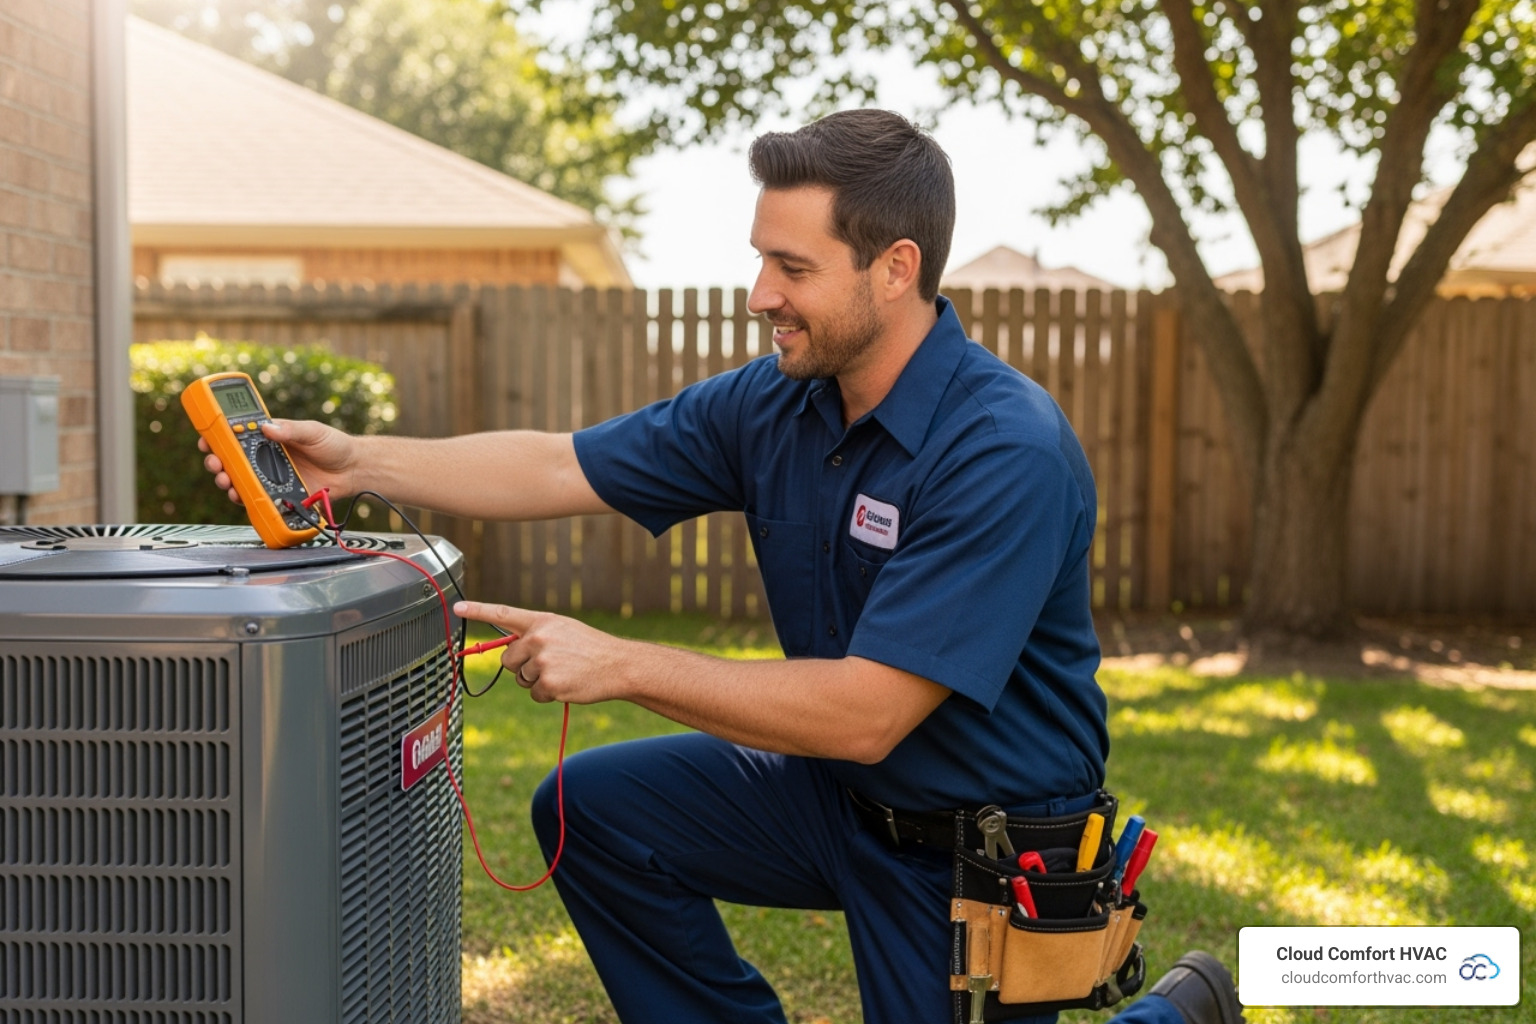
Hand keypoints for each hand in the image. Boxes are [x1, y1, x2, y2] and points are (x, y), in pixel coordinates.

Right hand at [199, 418, 357, 504]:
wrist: (352, 470)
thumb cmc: (334, 446)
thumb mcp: (313, 432)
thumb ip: (291, 430)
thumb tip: (268, 427)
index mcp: (270, 438)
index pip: (237, 436)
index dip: (218, 437)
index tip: (207, 438)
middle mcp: (265, 458)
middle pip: (231, 461)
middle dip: (217, 462)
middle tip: (215, 463)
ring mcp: (271, 477)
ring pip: (239, 481)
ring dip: (226, 481)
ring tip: (225, 480)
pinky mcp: (279, 495)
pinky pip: (257, 498)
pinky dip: (245, 499)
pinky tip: (240, 496)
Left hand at [454, 601, 632, 704]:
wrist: (618, 664)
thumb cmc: (591, 648)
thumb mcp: (564, 630)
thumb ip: (537, 635)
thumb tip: (511, 651)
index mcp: (542, 622)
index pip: (503, 614)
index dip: (477, 610)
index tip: (457, 608)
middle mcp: (539, 638)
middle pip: (507, 660)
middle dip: (522, 667)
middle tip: (550, 664)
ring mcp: (543, 661)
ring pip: (520, 679)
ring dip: (537, 681)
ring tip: (564, 672)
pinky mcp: (548, 683)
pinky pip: (534, 694)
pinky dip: (548, 695)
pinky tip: (567, 685)